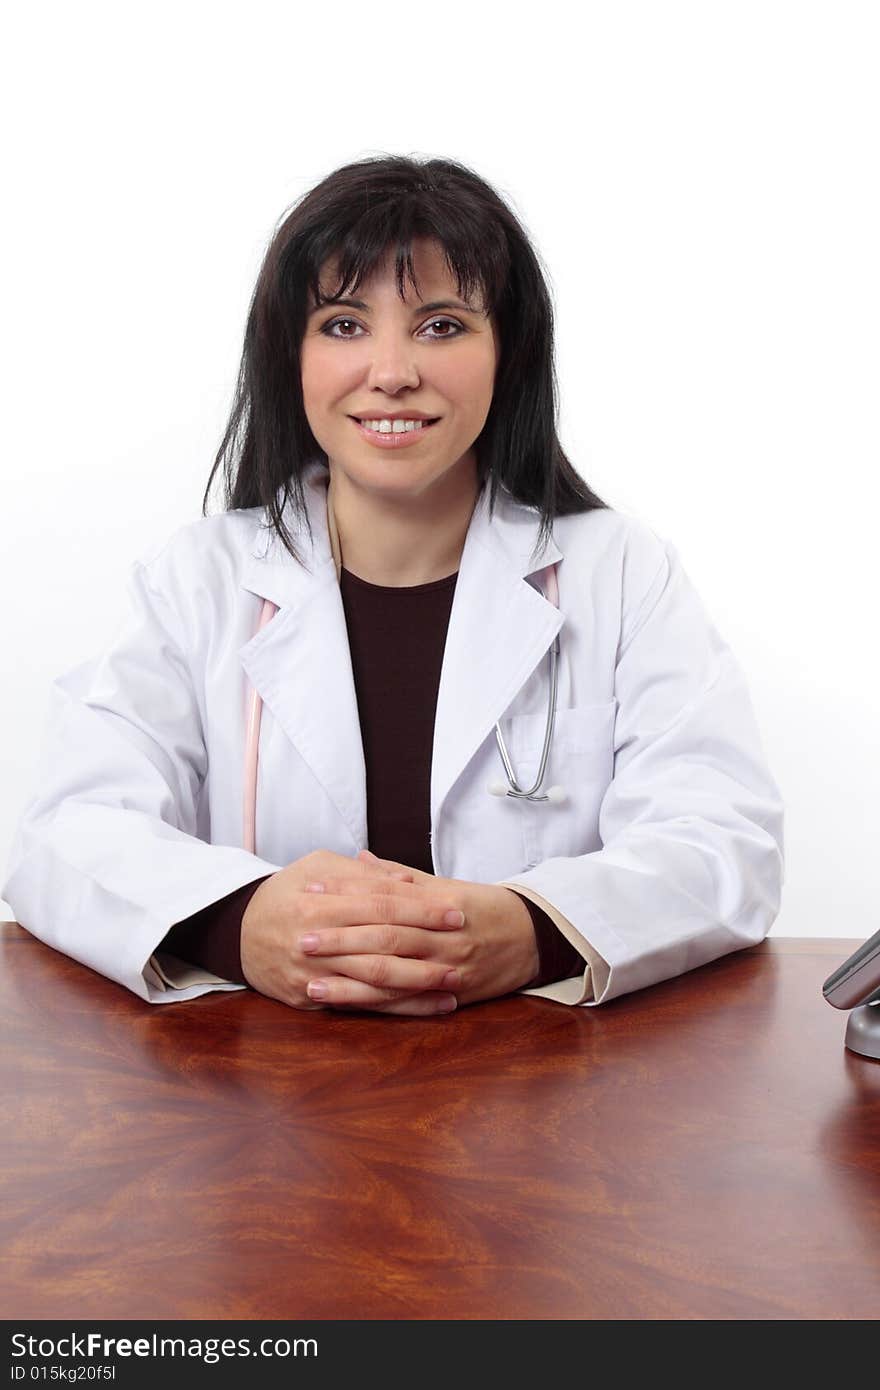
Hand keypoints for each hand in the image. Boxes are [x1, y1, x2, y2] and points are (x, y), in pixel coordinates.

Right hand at [240, 849, 466, 1015]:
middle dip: (427, 948)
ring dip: (418, 986)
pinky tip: (427, 1007)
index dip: (421, 910)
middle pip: (382, 947)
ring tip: (455, 984)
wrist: (236, 932)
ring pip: (374, 983)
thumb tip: (406, 881)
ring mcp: (313, 977)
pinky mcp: (311, 1001)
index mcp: (319, 904)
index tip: (455, 912)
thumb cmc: (285, 892)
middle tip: (464, 947)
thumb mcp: (316, 867)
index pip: (381, 906)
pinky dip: (397, 1008)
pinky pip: (361, 1007)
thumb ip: (361, 875)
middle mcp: (316, 943)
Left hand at [298, 849, 539, 1008]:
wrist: (534, 937)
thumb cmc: (484, 908)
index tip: (313, 892)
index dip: (348, 895)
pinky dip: (374, 1004)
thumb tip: (357, 858)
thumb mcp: (445, 886)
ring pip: (393, 974)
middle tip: (301, 936)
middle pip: (385, 937)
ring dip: (348, 979)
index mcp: (439, 903)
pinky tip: (344, 1004)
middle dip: (341, 938)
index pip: (386, 897)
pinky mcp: (451, 995)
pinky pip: (407, 1003)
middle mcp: (443, 935)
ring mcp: (448, 968)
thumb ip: (399, 876)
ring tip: (309, 979)